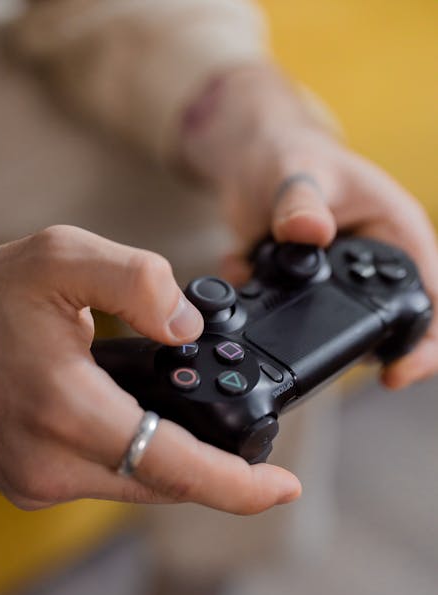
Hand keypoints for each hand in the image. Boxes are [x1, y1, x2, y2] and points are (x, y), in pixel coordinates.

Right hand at [0, 225, 300, 510]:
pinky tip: (144, 428)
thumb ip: (137, 280)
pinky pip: (104, 483)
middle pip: (164, 482)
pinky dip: (135, 461)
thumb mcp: (61, 257)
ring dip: (174, 462)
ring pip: (136, 486)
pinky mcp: (27, 486)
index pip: (172, 466)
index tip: (285, 488)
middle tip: (251, 443)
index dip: (237, 486)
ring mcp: (36, 483)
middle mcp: (50, 464)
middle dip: (214, 467)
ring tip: (197, 427)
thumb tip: (186, 327)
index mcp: (66, 411)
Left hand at [179, 65, 437, 389]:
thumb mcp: (299, 171)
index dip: (425, 341)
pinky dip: (265, 309)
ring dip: (304, 331)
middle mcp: (374, 263)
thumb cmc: (291, 152)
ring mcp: (340, 281)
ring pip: (339, 328)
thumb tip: (309, 233)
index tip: (397, 372)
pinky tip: (246, 275)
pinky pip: (292, 317)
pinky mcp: (306, 289)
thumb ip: (301, 202)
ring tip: (271, 302)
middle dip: (361, 349)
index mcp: (396, 233)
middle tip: (327, 362)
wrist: (250, 158)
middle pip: (390, 325)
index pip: (429, 297)